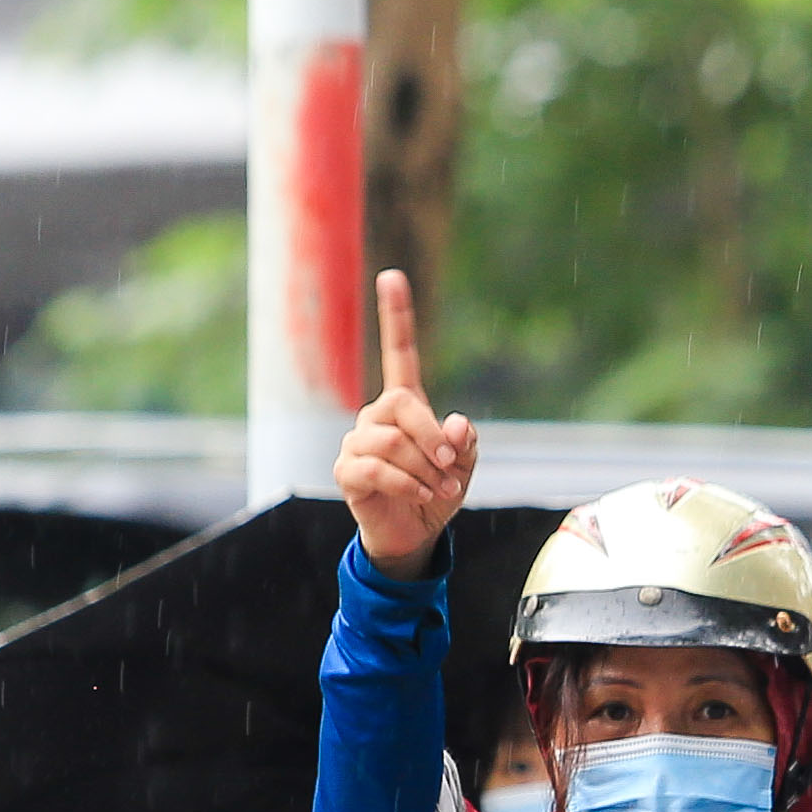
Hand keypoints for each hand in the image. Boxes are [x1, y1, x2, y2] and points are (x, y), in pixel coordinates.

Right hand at [336, 270, 473, 579]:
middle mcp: (376, 416)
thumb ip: (465, 443)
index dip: (396, 315)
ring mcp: (357, 442)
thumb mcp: (462, 467)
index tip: (391, 276)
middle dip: (433, 436)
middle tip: (452, 465)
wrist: (413, 535)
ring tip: (440, 488)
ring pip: (391, 441)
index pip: (398, 352)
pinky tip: (423, 495)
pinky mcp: (347, 471)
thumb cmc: (436, 493)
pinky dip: (408, 483)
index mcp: (404, 404)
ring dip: (424, 468)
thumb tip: (456, 424)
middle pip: (401, 403)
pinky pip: (377, 468)